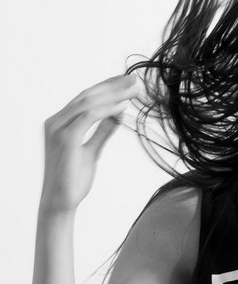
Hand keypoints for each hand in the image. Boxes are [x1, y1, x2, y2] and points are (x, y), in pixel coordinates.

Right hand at [39, 73, 141, 213]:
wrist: (61, 203)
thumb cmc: (73, 179)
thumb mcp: (92, 150)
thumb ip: (102, 132)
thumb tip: (118, 114)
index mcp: (60, 123)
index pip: (86, 97)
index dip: (107, 86)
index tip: (127, 81)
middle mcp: (55, 122)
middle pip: (88, 95)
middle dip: (113, 86)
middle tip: (135, 79)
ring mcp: (57, 129)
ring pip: (89, 102)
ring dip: (114, 94)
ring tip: (134, 90)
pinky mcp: (65, 139)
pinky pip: (88, 116)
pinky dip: (107, 109)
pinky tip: (123, 106)